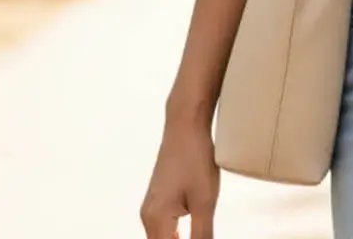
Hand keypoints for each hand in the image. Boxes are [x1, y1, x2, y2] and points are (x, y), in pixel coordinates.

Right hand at [140, 119, 218, 238]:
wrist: (185, 125)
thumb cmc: (196, 159)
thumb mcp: (205, 201)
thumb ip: (202, 235)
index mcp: (155, 221)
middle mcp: (147, 217)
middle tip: (202, 237)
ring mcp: (151, 207)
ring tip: (199, 235)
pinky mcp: (159, 199)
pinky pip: (165, 229)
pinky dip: (176, 237)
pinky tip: (192, 236)